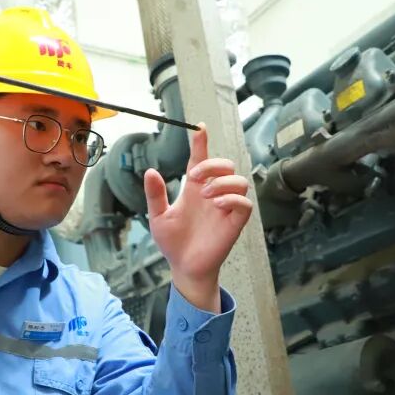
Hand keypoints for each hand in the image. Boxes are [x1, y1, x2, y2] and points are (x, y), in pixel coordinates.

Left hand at [144, 124, 252, 311]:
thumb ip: (155, 195)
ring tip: (206, 195)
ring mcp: (225, 208)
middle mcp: (213, 194)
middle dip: (213, 164)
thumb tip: (150, 171)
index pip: (201, 159)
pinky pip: (245, 204)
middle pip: (226, 165)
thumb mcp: (158, 216)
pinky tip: (216, 205)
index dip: (201, 143)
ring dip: (223, 183)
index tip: (199, 128)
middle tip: (195, 178)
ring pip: (240, 181)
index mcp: (195, 189)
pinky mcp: (234, 223)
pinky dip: (232, 200)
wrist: (183, 266)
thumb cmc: (173, 243)